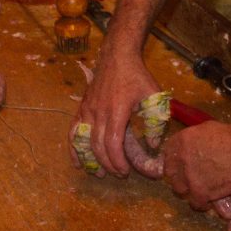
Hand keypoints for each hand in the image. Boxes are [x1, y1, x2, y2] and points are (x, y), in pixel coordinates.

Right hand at [74, 47, 159, 176]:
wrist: (117, 56)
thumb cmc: (137, 76)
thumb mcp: (154, 95)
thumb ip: (156, 120)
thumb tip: (152, 143)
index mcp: (116, 110)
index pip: (112, 143)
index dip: (117, 161)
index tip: (125, 171)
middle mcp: (98, 112)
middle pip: (98, 147)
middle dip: (108, 164)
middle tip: (119, 174)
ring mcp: (87, 110)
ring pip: (84, 142)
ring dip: (90, 160)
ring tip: (99, 173)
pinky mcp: (82, 108)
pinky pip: (74, 132)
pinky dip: (74, 149)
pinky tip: (77, 162)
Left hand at [160, 121, 230, 208]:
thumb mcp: (208, 129)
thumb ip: (195, 138)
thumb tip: (192, 144)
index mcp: (182, 140)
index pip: (168, 152)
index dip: (173, 160)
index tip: (178, 165)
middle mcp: (181, 158)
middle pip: (171, 172)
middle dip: (178, 176)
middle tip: (189, 179)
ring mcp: (189, 177)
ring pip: (179, 189)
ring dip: (188, 190)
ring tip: (199, 191)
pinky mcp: (200, 192)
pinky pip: (194, 203)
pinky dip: (201, 204)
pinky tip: (207, 202)